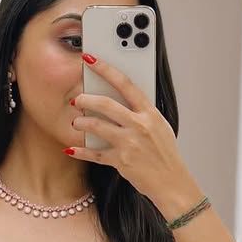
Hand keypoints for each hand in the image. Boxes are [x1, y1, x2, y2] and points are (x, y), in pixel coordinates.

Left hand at [67, 52, 199, 211]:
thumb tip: (122, 100)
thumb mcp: (159, 127)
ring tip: (75, 123)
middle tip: (77, 100)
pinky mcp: (121, 161)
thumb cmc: (164, 154)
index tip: (91, 60)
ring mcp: (129, 143)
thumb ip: (142, 113)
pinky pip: (94, 154)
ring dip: (81, 123)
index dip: (106, 69)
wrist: (171, 182)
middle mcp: (139, 125)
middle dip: (86, 100)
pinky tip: (70, 149)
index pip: (126, 84)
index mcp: (150, 113)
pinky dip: (80, 152)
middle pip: (106, 105)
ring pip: (97, 127)